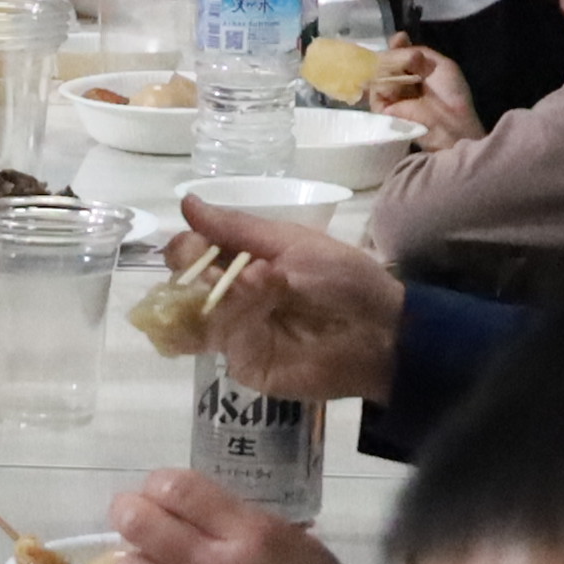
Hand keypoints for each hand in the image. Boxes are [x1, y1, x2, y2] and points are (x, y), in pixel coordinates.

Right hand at [167, 192, 406, 403]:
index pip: (191, 251)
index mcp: (242, 260)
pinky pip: (220, 342)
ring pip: (197, 312)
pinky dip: (230, 323)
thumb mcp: (291, 242)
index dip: (186, 248)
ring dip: (218, 296)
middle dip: (195, 272)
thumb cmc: (342, 279)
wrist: (378, 332)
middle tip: (220, 271)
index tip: (194, 246)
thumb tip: (186, 202)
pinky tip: (247, 313)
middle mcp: (230, 294)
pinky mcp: (243, 361)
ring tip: (253, 289)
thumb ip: (236, 228)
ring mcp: (234, 331)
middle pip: (186, 283)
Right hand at [372, 43, 479, 140]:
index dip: (396, 46)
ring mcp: (389, 95)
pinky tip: (399, 89)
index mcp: (414, 71)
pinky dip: (387, 85)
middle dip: (393, 56)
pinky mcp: (382, 109)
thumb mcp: (440, 65)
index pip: (397, 54)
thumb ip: (419, 52)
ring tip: (408, 79)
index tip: (398, 40)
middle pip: (384, 61)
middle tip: (409, 60)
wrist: (451, 122)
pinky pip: (376, 89)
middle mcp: (399, 81)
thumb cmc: (451, 94)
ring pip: (377, 73)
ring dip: (391, 69)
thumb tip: (398, 39)